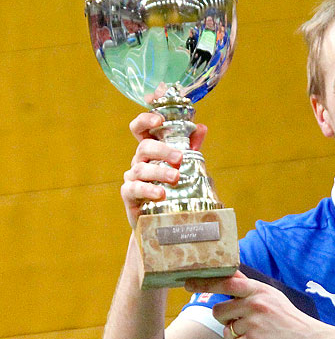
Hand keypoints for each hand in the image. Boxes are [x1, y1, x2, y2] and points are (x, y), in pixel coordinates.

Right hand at [120, 112, 207, 228]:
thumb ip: (191, 147)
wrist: (161, 219)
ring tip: (176, 178)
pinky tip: (161, 194)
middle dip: (162, 150)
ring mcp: (132, 178)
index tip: (159, 119)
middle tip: (179, 158)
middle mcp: (139, 161)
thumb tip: (201, 128)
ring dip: (159, 172)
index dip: (145, 120)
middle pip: (144, 147)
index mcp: (150, 151)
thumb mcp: (184, 166)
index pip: (140, 129)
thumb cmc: (172, 188)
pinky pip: (134, 189)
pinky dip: (147, 190)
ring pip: (140, 169)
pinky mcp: (129, 195)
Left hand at [185, 272, 321, 338]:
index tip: (187, 282)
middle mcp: (255, 305)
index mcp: (259, 291)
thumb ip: (250, 286)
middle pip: (218, 310)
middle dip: (225, 318)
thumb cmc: (288, 318)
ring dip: (236, 335)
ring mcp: (254, 324)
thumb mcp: (272, 295)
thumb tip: (230, 272)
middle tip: (243, 321)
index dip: (204, 282)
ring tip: (257, 333)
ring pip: (226, 330)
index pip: (227, 281)